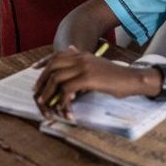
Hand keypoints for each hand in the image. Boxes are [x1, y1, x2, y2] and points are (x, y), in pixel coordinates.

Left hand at [33, 47, 152, 118]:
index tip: (34, 70)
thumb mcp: (97, 65)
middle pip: (52, 66)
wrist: (132, 79)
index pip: (56, 55)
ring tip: (48, 107)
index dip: (43, 62)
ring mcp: (84, 67)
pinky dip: (63, 103)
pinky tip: (67, 112)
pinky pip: (67, 91)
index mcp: (82, 55)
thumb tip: (70, 53)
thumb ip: (83, 62)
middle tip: (38, 95)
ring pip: (56, 79)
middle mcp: (81, 58)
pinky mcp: (88, 78)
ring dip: (49, 95)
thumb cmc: (115, 77)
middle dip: (42, 82)